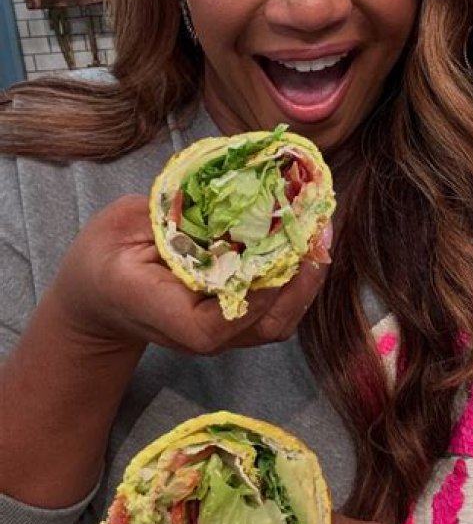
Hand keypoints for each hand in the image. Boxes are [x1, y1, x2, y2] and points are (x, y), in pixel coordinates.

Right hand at [47, 194, 329, 354]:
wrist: (100, 296)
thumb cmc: (107, 258)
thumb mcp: (123, 225)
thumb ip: (171, 213)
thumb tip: (227, 188)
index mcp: (166, 315)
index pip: (216, 326)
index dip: (254, 296)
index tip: (279, 255)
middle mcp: (202, 335)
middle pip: (264, 327)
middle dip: (300, 280)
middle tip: (318, 228)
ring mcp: (224, 333)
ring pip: (279, 322)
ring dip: (307, 277)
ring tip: (322, 229)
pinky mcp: (237, 322)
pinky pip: (278, 309)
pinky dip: (299, 277)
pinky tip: (308, 239)